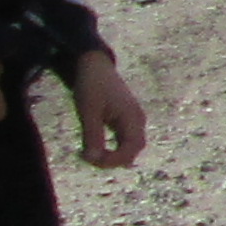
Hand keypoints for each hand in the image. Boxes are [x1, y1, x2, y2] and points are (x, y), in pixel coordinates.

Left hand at [67, 52, 146, 168]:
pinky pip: (124, 140)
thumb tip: (92, 159)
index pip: (130, 149)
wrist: (94, 65)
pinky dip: (113, 148)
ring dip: (113, 155)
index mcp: (132, 118)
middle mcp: (137, 120)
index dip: (112, 160)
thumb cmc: (91, 86)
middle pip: (133, 150)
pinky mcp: (126, 118)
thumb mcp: (88, 112)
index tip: (89, 159)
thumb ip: (92, 136)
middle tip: (88, 159)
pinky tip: (97, 149)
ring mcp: (133, 119)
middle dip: (113, 160)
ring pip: (129, 146)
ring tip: (90, 155)